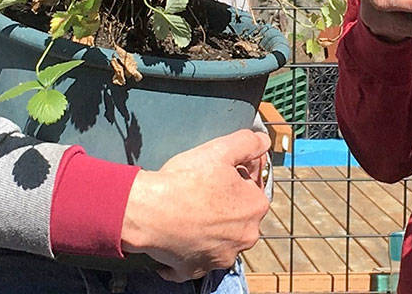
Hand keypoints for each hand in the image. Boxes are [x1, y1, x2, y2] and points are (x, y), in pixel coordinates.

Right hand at [120, 129, 270, 281]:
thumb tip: (263, 142)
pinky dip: (189, 251)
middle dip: (225, 204)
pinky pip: (195, 260)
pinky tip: (178, 237)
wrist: (148, 210)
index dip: (235, 176)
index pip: (252, 187)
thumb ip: (249, 143)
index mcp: (255, 208)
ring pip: (220, 239)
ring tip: (189, 211)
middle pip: (238, 215)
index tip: (217, 173)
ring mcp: (220, 258)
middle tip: (202, 190)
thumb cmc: (185, 180)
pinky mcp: (194, 270)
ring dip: (210, 229)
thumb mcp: (221, 149)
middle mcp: (244, 238)